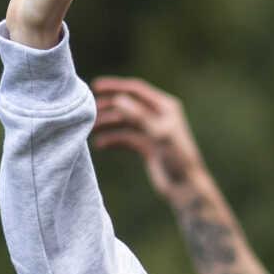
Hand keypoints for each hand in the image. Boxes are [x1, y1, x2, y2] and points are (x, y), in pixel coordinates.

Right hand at [91, 77, 206, 203]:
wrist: (185, 186)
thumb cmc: (178, 158)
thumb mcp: (158, 133)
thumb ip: (138, 115)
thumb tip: (118, 98)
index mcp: (165, 106)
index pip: (136, 90)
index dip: (115, 86)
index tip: (95, 87)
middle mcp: (158, 116)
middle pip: (127, 105)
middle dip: (108, 107)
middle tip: (88, 111)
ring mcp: (151, 132)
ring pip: (124, 123)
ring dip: (107, 124)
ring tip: (90, 129)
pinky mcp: (146, 147)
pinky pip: (125, 138)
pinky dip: (113, 140)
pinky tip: (100, 145)